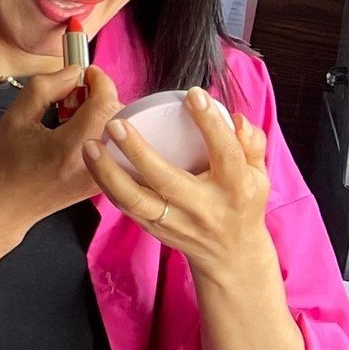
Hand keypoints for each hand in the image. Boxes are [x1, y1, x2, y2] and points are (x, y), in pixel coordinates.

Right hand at [0, 66, 123, 243]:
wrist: (2, 208)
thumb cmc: (2, 164)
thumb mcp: (15, 118)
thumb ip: (45, 88)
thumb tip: (73, 73)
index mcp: (72, 147)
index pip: (105, 102)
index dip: (99, 80)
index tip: (84, 72)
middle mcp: (94, 164)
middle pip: (116, 115)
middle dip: (98, 97)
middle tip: (70, 95)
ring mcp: (101, 176)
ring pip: (117, 131)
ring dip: (99, 114)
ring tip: (69, 116)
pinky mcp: (100, 183)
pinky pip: (112, 147)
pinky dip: (98, 132)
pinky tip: (73, 134)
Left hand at [84, 87, 274, 277]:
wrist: (231, 254)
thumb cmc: (242, 202)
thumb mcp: (259, 174)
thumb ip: (251, 143)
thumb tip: (234, 117)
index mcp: (235, 188)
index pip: (225, 153)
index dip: (209, 123)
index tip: (192, 94)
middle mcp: (203, 207)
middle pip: (166, 179)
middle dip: (137, 151)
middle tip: (116, 123)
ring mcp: (176, 222)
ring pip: (135, 200)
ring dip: (107, 172)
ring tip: (90, 145)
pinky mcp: (155, 230)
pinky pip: (125, 207)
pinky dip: (106, 185)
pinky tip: (92, 163)